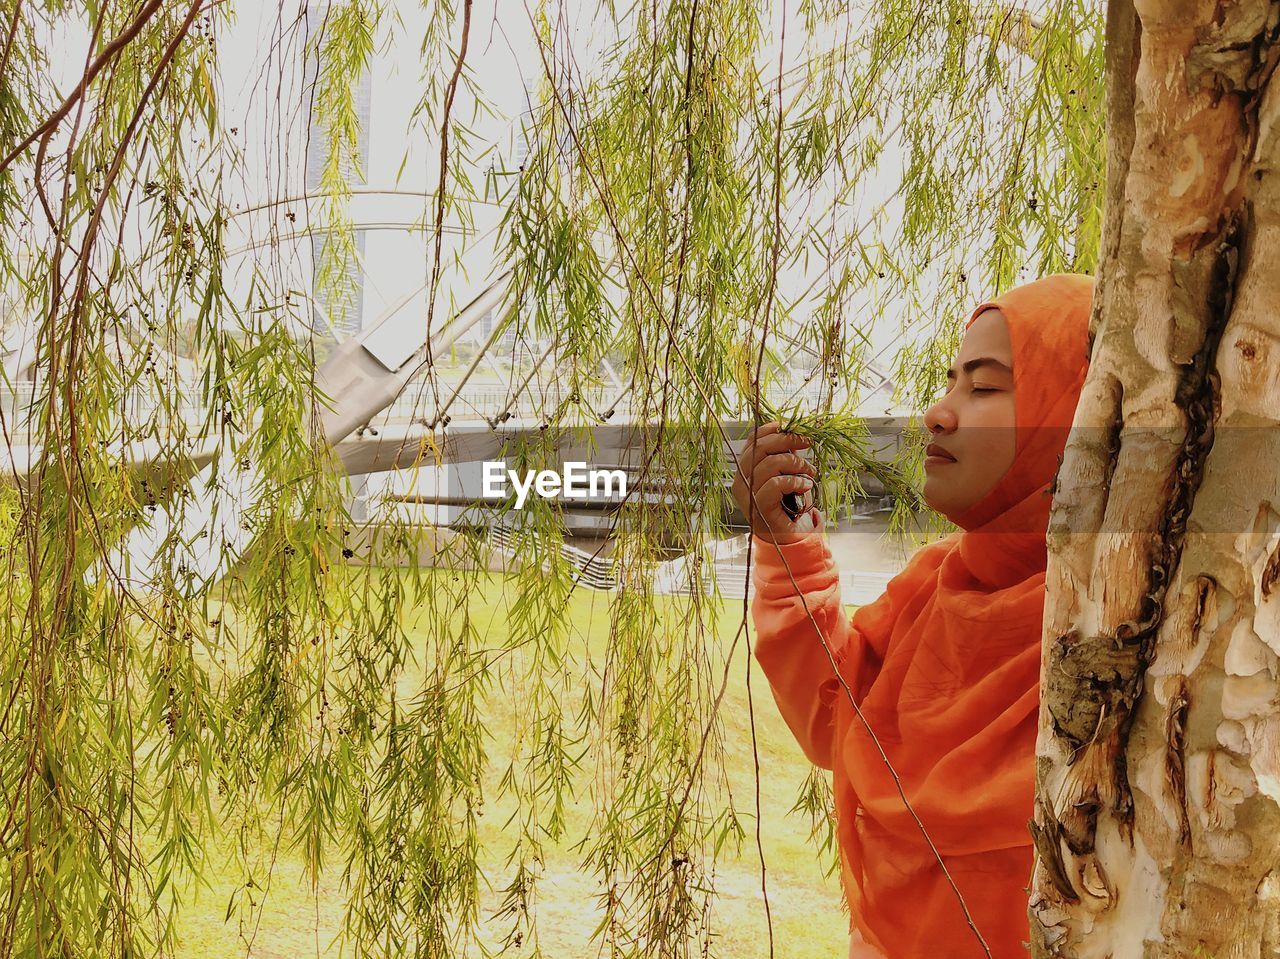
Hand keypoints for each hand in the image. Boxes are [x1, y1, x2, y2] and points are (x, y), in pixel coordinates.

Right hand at [731, 421, 819, 544]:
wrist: (789, 537)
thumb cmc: (789, 505)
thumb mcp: (788, 473)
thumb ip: (787, 454)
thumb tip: (797, 432)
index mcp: (745, 469)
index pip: (753, 440)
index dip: (773, 429)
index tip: (795, 427)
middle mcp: (741, 480)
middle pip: (760, 448)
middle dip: (787, 440)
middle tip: (808, 442)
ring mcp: (747, 495)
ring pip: (770, 464)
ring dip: (796, 464)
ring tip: (810, 472)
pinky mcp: (759, 507)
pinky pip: (776, 484)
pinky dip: (795, 481)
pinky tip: (806, 486)